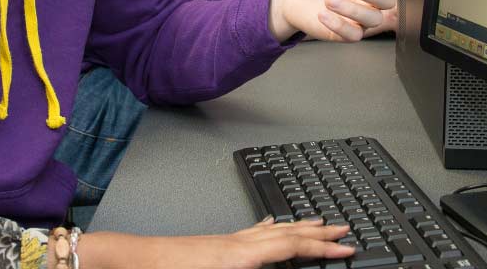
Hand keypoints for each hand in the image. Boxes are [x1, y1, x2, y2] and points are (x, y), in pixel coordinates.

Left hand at [78, 218, 353, 268]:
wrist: (137, 262)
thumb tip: (280, 267)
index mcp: (243, 256)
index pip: (294, 248)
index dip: (324, 248)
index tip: (349, 247)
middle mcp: (238, 243)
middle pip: (288, 233)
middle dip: (319, 232)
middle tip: (344, 228)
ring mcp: (227, 240)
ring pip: (272, 229)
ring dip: (299, 226)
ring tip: (318, 222)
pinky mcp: (216, 243)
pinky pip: (253, 231)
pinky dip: (270, 228)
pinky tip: (271, 224)